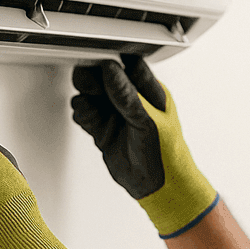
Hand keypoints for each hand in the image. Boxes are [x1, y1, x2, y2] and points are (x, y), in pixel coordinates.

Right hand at [70, 55, 217, 237]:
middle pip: (104, 79)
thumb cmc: (167, 154)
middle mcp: (132, 101)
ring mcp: (117, 115)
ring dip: (86, 98)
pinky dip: (82, 114)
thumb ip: (127, 96)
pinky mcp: (104, 130)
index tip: (96, 61)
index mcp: (151, 92)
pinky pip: (87, 114)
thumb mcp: (148, 121)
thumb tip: (111, 70)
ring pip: (92, 96)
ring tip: (88, 107)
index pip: (128, 66)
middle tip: (87, 85)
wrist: (160, 187)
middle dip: (92, 79)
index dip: (111, 61)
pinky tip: (86, 119)